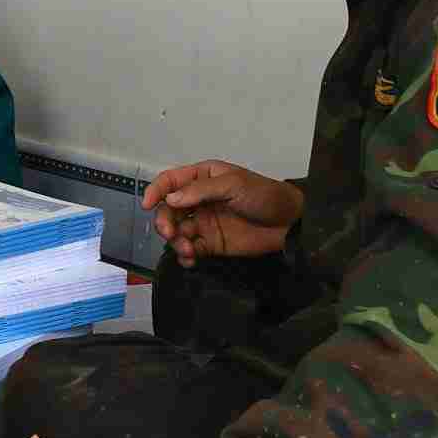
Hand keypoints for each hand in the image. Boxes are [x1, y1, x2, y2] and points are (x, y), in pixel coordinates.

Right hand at [143, 159, 302, 265]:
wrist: (290, 223)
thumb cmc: (264, 195)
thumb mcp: (234, 184)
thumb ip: (201, 190)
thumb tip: (171, 199)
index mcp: (202, 178)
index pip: (171, 181)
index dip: (156, 190)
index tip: (147, 204)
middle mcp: (198, 200)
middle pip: (168, 209)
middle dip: (164, 221)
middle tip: (170, 233)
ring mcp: (204, 222)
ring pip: (177, 231)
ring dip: (176, 241)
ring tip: (188, 250)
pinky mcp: (211, 243)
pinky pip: (191, 250)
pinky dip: (186, 256)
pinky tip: (190, 259)